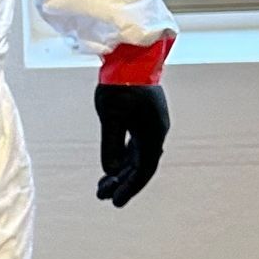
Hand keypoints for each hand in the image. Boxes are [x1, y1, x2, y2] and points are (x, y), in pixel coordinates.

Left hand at [94, 83, 169, 207]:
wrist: (131, 55)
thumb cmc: (120, 85)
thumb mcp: (110, 116)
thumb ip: (110, 144)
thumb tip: (109, 169)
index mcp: (152, 134)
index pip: (143, 170)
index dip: (129, 188)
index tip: (115, 202)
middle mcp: (156, 132)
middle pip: (140, 165)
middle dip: (122, 183)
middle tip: (102, 196)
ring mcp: (151, 124)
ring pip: (137, 156)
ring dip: (121, 171)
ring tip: (103, 185)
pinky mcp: (144, 117)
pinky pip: (135, 144)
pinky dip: (123, 156)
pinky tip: (111, 165)